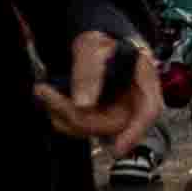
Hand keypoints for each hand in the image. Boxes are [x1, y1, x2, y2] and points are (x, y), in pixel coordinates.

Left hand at [38, 25, 164, 156]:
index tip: (117, 149)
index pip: (148, 112)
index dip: (134, 133)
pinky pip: (78, 127)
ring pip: (90, 129)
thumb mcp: (93, 47)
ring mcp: (114, 114)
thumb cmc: (103, 41)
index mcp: (144, 83)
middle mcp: (132, 104)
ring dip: (62, 115)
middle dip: (75, 115)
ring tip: (43, 90)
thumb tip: (83, 104)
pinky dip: (60, 115)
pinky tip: (50, 97)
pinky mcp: (97, 119)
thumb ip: (89, 72)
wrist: (95, 44)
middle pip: (110, 125)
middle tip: (46, 92)